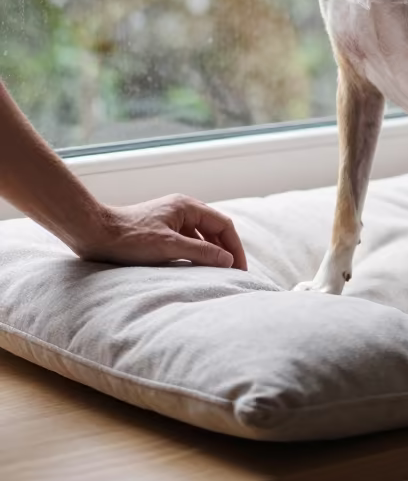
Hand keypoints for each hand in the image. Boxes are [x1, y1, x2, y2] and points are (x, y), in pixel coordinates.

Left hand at [73, 194, 247, 269]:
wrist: (94, 234)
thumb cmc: (129, 238)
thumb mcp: (169, 246)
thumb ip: (201, 252)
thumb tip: (228, 260)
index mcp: (187, 206)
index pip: (223, 225)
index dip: (235, 247)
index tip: (240, 270)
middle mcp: (182, 209)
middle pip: (214, 229)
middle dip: (226, 250)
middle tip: (233, 274)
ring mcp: (171, 220)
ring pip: (201, 236)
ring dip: (211, 253)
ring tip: (218, 273)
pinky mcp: (160, 231)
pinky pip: (187, 242)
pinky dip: (196, 254)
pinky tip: (195, 269)